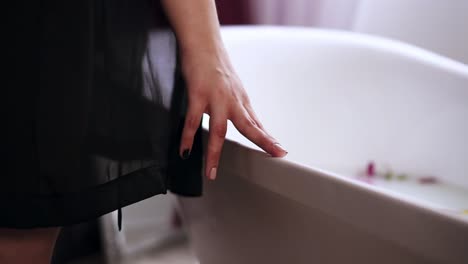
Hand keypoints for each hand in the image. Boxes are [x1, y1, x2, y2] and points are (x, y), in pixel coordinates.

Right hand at [178, 49, 287, 179]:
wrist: (203, 44)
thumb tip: (252, 124)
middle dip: (262, 143)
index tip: (280, 152)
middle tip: (275, 157)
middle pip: (249, 126)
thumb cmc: (216, 66)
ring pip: (219, 130)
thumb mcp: (234, 89)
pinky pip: (193, 121)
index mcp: (241, 101)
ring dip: (214, 154)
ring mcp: (216, 98)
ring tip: (211, 172)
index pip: (257, 124)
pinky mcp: (198, 94)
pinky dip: (188, 138)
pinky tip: (186, 151)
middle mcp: (233, 101)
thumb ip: (241, 109)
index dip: (269, 139)